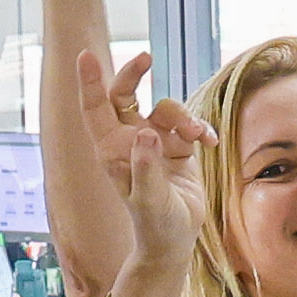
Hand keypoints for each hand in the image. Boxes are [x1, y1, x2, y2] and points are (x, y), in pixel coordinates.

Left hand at [80, 49, 212, 296]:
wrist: (175, 242)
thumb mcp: (149, 200)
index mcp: (111, 151)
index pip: (96, 109)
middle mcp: (128, 141)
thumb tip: (147, 132)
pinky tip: (211, 142)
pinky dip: (201, 128)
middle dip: (133, 74)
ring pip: (166, 109)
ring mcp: (153, 142)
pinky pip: (190, 124)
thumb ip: (147, 167)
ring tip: (199, 136)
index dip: (90, 82)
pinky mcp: (177, 147)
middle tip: (146, 57)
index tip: (85, 55)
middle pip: (126, 95)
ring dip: (184, 116)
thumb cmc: (154, 225)